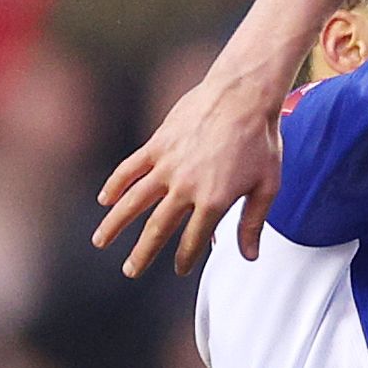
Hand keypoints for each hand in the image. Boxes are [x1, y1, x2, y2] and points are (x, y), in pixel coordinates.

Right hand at [93, 66, 284, 277]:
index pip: (194, 240)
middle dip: (142, 253)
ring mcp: (168, 165)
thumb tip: (248, 256)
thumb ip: (253, 223)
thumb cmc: (261, 140)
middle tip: (130, 271)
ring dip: (115, 224)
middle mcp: (186, 187)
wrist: (243, 96)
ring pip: (134, 201)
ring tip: (100, 242)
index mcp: (215, 201)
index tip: (179, 269)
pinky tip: (105, 200)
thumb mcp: (267, 186)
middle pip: (158, 228)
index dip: (186, 258)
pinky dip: (115, 185)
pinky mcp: (158, 144)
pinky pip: (130, 168)